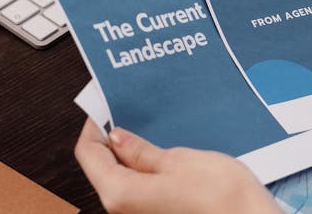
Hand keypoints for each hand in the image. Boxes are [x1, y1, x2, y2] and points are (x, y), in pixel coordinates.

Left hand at [75, 120, 278, 213]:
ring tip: (149, 132)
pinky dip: (145, 169)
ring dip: (131, 154)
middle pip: (102, 168)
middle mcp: (125, 211)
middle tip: (127, 113)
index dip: (94, 125)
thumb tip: (117, 139)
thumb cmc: (223, 200)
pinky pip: (140, 189)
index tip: (104, 107)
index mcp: (120, 194)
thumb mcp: (179, 160)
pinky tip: (162, 155)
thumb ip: (141, 151)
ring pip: (122, 178)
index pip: (87, 154)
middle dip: (112, 139)